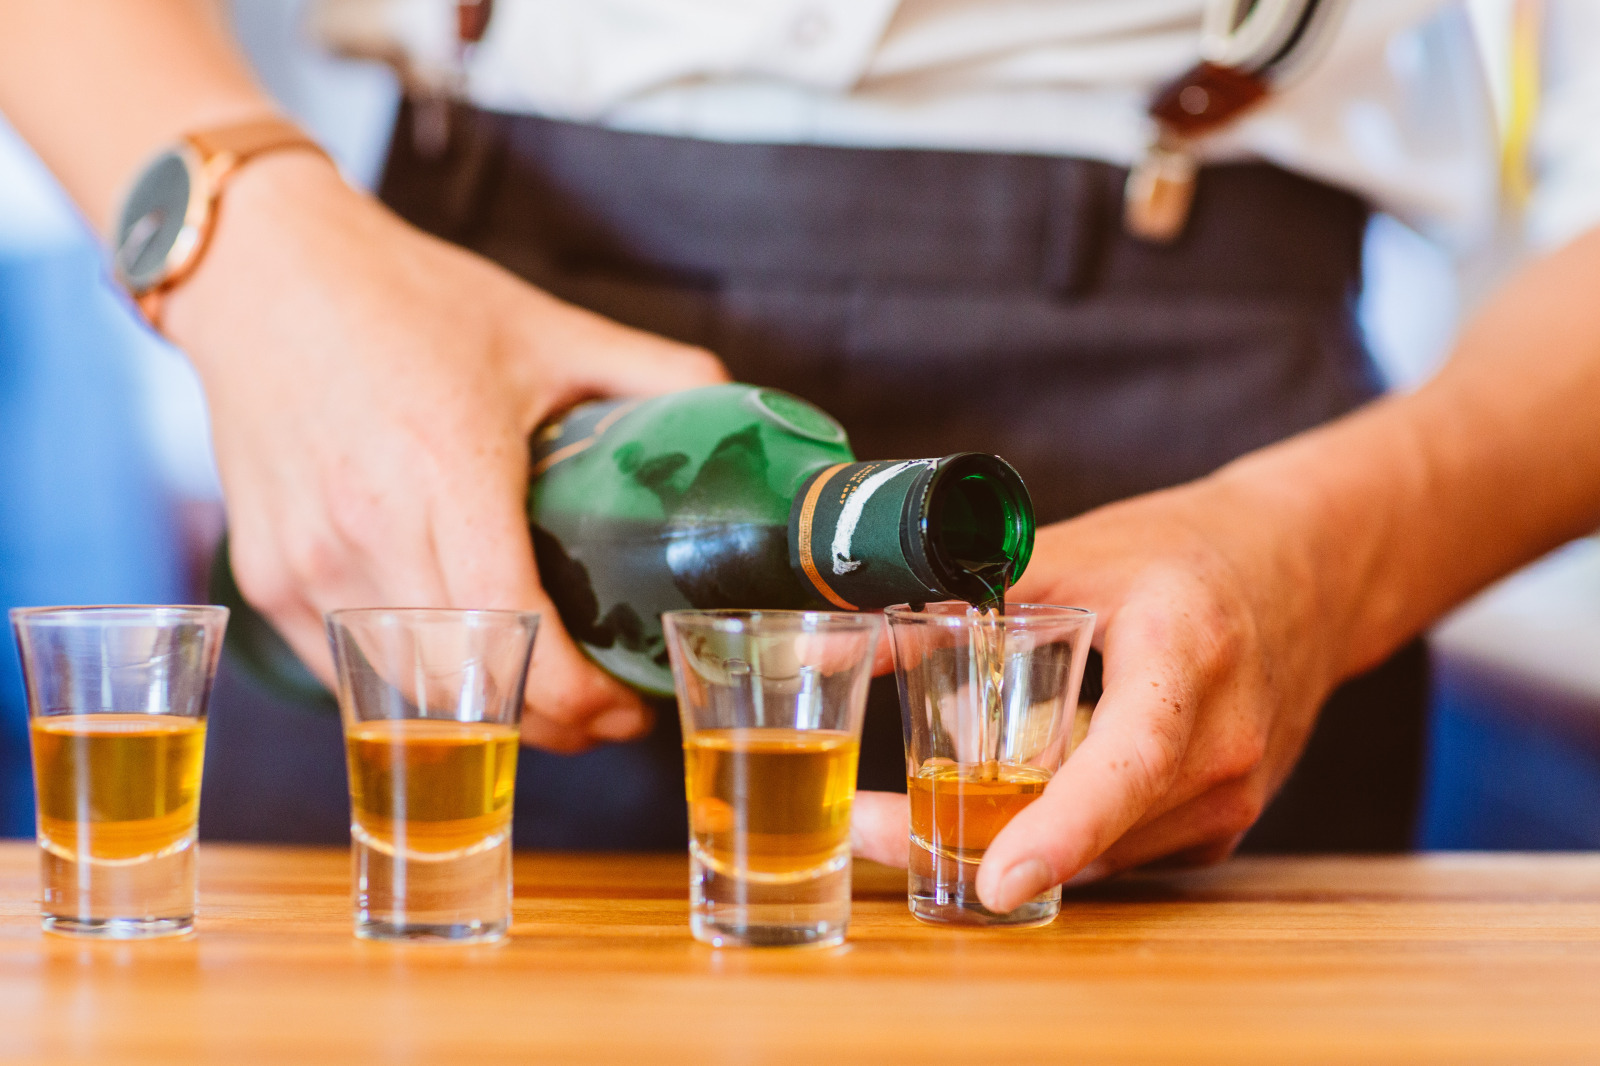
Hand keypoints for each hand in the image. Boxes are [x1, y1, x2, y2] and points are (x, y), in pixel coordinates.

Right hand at [164, 153, 726, 751]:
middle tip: (607, 714)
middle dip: (550, 721)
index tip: (628, 704)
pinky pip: (348, 674)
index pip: (515, 628)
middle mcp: (367, 529)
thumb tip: (735, 404)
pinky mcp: (267, 579)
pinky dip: (413, 692)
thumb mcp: (543, 329)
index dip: (577, 694)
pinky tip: (462, 678)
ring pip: (406, 694)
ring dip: (483, 718)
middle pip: (466, 685)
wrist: (265, 274)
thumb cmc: (407, 300)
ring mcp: (307, 563)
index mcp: (446, 471)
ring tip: (545, 703)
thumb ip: (651, 370)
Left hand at [851, 472, 1344, 906]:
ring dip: (1003, 841)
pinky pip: (1121, 849)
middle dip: (968, 836)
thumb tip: (833, 644)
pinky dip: (1057, 834)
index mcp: (1189, 663)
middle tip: (865, 824)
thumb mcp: (1074, 552)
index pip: (1128, 764)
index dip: (1061, 828)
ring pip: (1097, 853)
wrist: (1308, 572)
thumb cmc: (1188, 552)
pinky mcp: (1221, 824)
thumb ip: (956, 595)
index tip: (996, 881)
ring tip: (902, 814)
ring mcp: (1231, 798)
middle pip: (1091, 829)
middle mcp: (1222, 748)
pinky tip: (1003, 801)